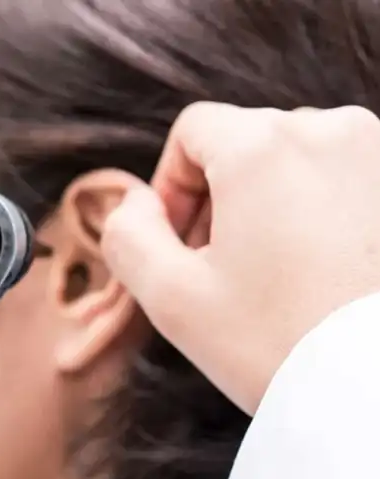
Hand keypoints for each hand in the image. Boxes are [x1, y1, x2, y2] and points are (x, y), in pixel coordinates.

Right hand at [101, 102, 379, 414]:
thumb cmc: (279, 344)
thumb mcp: (170, 298)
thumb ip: (127, 236)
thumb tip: (135, 204)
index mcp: (262, 147)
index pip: (192, 130)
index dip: (169, 187)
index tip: (178, 246)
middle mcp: (329, 131)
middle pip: (245, 142)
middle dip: (219, 198)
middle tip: (218, 270)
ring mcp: (379, 157)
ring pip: (296, 160)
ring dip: (269, 204)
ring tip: (270, 274)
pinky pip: (344, 180)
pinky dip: (319, 212)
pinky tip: (316, 273)